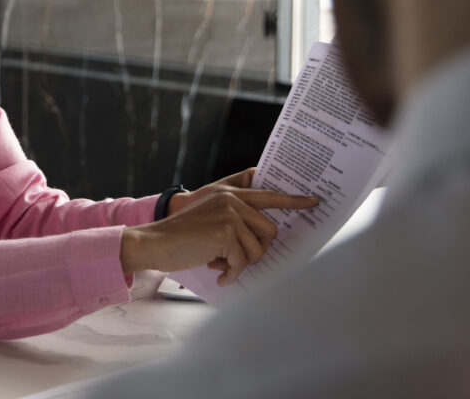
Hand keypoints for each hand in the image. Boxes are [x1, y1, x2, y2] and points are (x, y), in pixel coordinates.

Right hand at [121, 171, 317, 285]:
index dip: (294, 200)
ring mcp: (229, 215)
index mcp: (230, 195)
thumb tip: (264, 239)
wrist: (155, 242)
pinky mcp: (225, 232)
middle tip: (238, 260)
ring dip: (241, 264)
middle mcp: (232, 200)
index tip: (315, 201)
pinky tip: (217, 273)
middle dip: (258, 252)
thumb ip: (235, 220)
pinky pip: (242, 262)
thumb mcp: (211, 221)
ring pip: (258, 250)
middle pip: (270, 231)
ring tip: (220, 264)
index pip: (268, 196)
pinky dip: (231, 274)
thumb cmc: (183, 238)